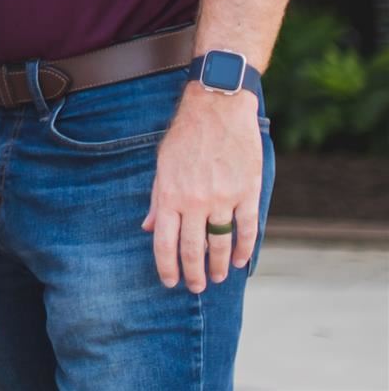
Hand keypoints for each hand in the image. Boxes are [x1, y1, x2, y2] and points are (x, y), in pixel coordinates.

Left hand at [142, 84, 262, 291]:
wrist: (216, 108)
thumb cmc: (185, 136)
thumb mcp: (162, 166)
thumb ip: (158, 200)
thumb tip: (149, 228)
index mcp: (170, 195)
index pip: (165, 243)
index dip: (166, 267)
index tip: (170, 282)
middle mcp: (195, 201)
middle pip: (194, 249)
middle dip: (194, 273)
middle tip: (196, 287)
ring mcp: (223, 198)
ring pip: (221, 243)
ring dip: (220, 265)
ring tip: (218, 277)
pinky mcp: (247, 192)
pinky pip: (247, 229)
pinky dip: (245, 248)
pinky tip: (242, 260)